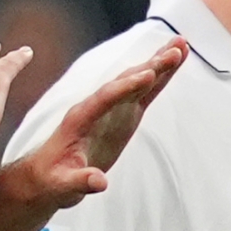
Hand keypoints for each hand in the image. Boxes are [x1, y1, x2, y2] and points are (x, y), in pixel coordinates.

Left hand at [8, 39, 186, 209]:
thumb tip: (99, 182)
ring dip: (159, 64)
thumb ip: (80, 181)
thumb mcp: (63, 185)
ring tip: (182, 45)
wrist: (48, 175)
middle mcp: (97, 106)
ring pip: (138, 81)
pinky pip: (145, 93)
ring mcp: (112, 109)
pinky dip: (160, 79)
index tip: (148, 75)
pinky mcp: (124, 115)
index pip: (105, 98)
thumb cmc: (53, 179)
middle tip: (175, 50)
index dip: (126, 87)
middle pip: (126, 81)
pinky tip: (174, 65)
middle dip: (150, 66)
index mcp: (80, 118)